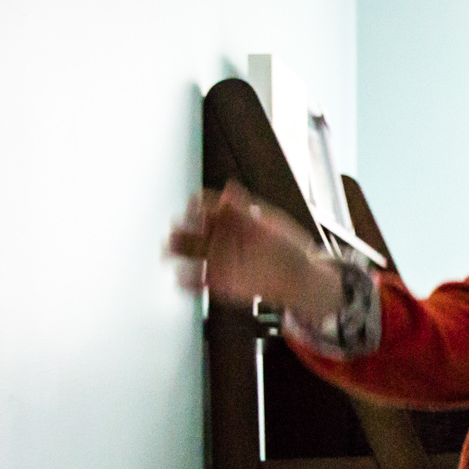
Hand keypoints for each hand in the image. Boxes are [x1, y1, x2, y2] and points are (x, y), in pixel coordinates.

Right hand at [167, 180, 341, 318]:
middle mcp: (217, 236)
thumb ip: (247, 208)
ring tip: (168, 253)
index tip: (195, 206)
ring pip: (186, 252)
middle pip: (188, 227)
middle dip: (180, 227)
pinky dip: (186, 280)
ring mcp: (216, 258)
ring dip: (173, 252)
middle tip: (177, 229)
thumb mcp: (272, 221)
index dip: (196, 204)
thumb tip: (229, 187)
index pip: (201, 204)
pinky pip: (194, 281)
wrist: (299, 278)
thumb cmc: (286, 246)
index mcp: (228, 217)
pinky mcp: (217, 281)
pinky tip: (183, 278)